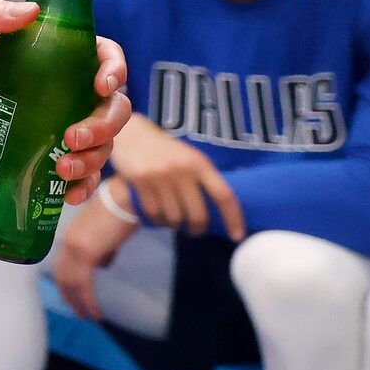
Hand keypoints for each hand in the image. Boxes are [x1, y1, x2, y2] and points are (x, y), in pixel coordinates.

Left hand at [0, 0, 130, 201]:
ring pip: (95, 143)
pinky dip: (80, 185)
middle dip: (105, 124)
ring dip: (95, 157)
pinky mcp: (25, 158)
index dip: (113, 68)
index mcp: (42, 56)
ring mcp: (41, 127)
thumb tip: (30, 11)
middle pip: (106, 106)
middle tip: (73, 136)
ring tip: (63, 166)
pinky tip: (69, 193)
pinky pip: (68, 175)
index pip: (97, 55)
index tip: (101, 84)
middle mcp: (51, 91)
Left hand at [53, 186, 140, 320]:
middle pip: (61, 275)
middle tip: (79, 312)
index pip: (61, 263)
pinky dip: (89, 300)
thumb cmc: (122, 213)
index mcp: (71, 235)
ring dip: (78, 302)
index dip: (65, 282)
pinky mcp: (86, 253)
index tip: (73, 296)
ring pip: (70, 282)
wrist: (127, 200)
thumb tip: (102, 265)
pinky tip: (97, 312)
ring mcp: (74, 246)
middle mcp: (68, 241)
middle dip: (68, 296)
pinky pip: (84, 284)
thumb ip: (102, 250)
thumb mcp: (107, 235)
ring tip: (88, 315)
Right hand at [111, 123, 243, 238]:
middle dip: (198, 228)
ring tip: (175, 221)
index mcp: (200, 164)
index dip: (233, 218)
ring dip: (176, 225)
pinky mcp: (140, 181)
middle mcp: (182, 170)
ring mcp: (160, 176)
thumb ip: (203, 179)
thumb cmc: (167, 151)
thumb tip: (222, 211)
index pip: (224, 195)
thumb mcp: (190, 158)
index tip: (237, 236)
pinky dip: (158, 220)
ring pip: (175, 217)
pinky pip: (154, 213)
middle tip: (196, 230)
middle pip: (198, 214)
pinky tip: (159, 216)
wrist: (133, 134)